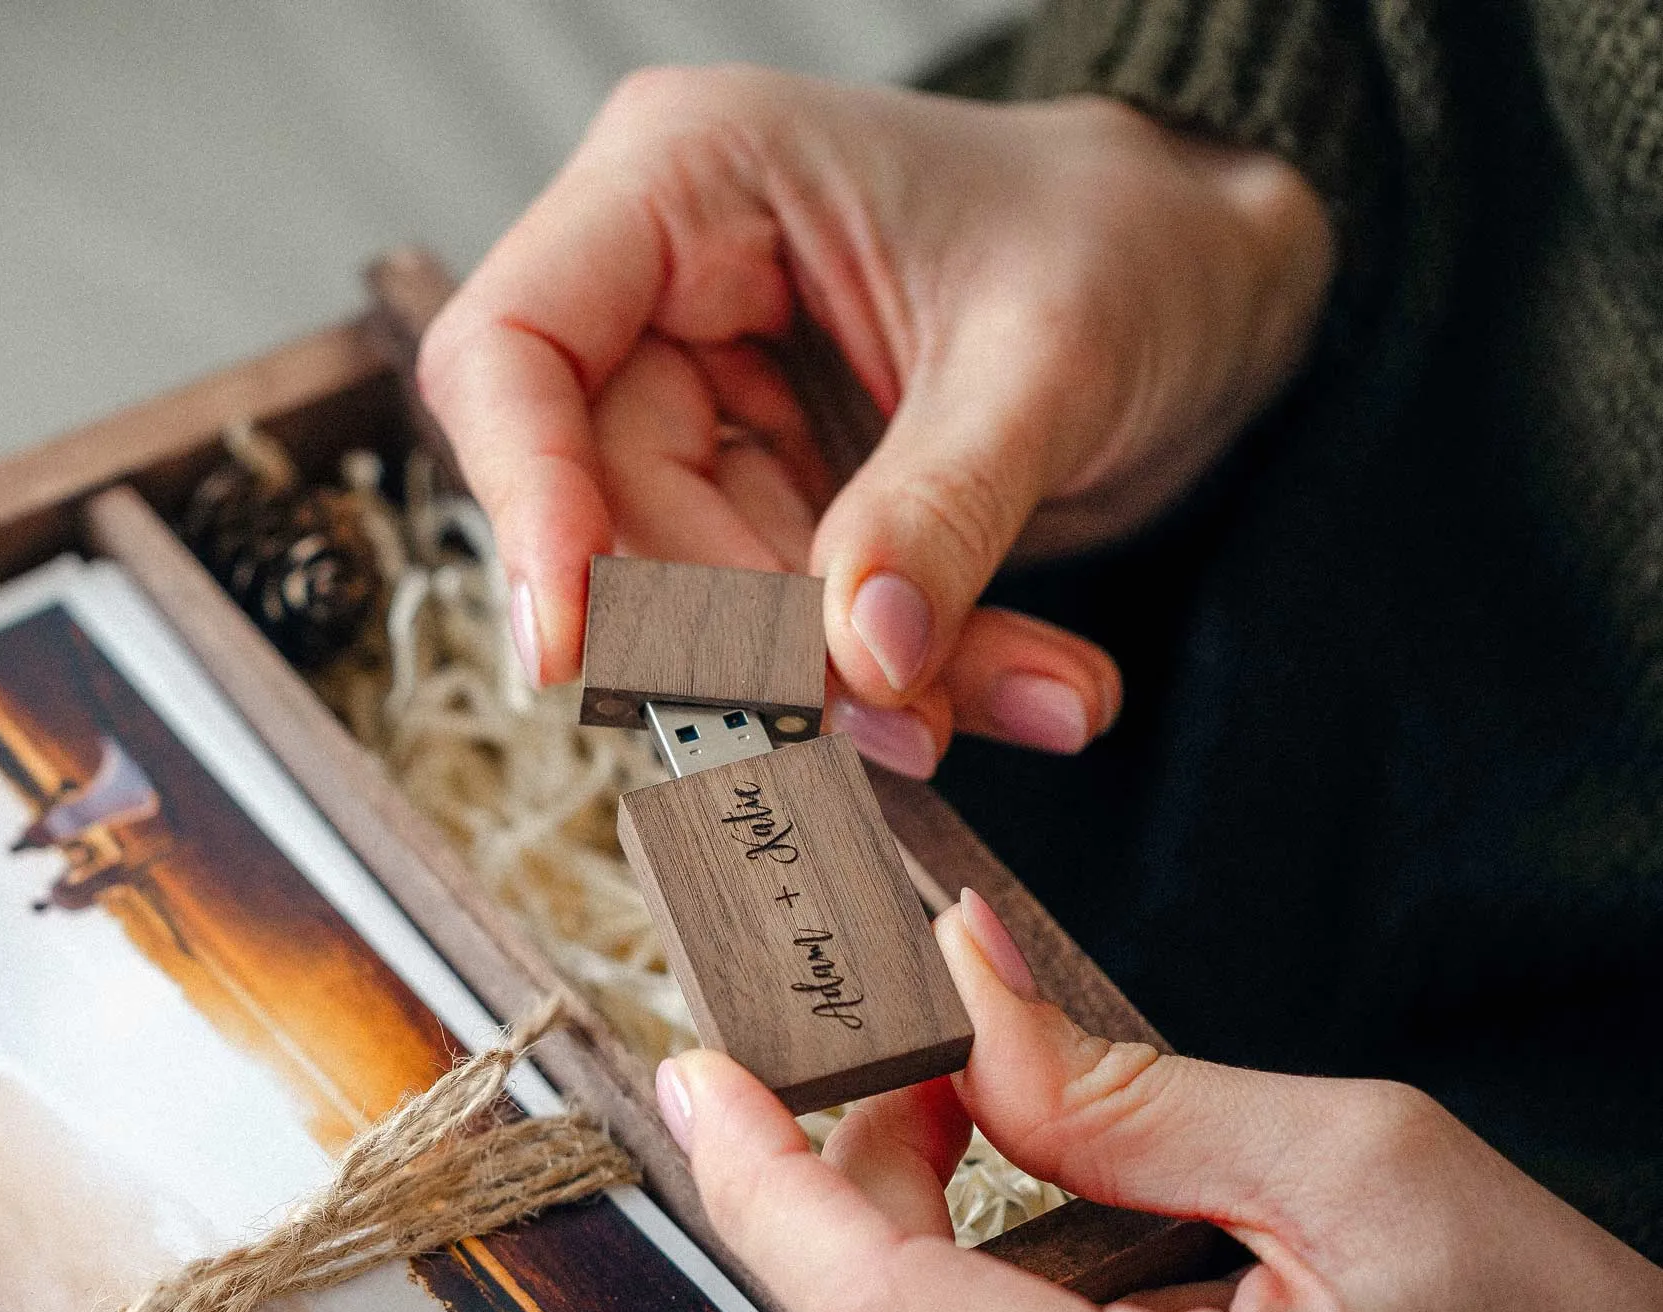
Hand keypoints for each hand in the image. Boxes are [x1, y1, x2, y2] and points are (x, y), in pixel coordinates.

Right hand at [419, 67, 1332, 774]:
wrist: (1219, 277)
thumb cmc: (1137, 236)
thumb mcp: (1056, 356)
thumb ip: (944, 504)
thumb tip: (854, 654)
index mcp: (687, 179)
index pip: (513, 352)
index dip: (525, 501)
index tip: (575, 645)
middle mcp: (664, 292)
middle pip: (604, 510)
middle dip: (744, 635)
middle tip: (888, 713)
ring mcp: (710, 403)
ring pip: (695, 598)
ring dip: (841, 681)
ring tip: (997, 700)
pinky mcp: (765, 499)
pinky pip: (782, 626)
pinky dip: (893, 680)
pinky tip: (1020, 689)